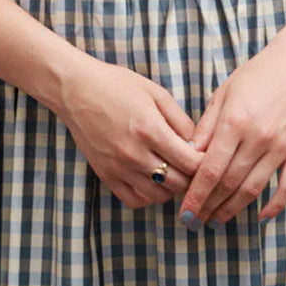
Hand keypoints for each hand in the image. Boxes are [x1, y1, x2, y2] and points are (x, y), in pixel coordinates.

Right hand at [57, 56, 204, 209]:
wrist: (76, 90)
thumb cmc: (117, 85)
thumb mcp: (155, 93)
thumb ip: (180, 119)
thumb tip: (197, 144)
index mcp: (151, 129)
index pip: (191, 163)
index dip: (205, 164)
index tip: (209, 159)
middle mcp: (135, 153)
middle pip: (178, 184)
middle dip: (191, 178)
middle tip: (193, 168)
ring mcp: (119, 167)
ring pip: (158, 196)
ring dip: (171, 188)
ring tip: (173, 173)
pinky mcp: (105, 175)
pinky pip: (134, 200)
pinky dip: (148, 196)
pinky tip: (152, 181)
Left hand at [179, 36, 285, 226]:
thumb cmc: (256, 75)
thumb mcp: (223, 93)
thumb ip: (206, 126)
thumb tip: (189, 155)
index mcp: (234, 122)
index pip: (210, 169)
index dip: (196, 194)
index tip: (186, 211)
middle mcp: (257, 138)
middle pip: (229, 183)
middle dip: (210, 205)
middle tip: (197, 220)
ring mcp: (280, 147)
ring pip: (254, 189)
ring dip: (234, 209)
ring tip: (219, 219)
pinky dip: (275, 206)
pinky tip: (260, 217)